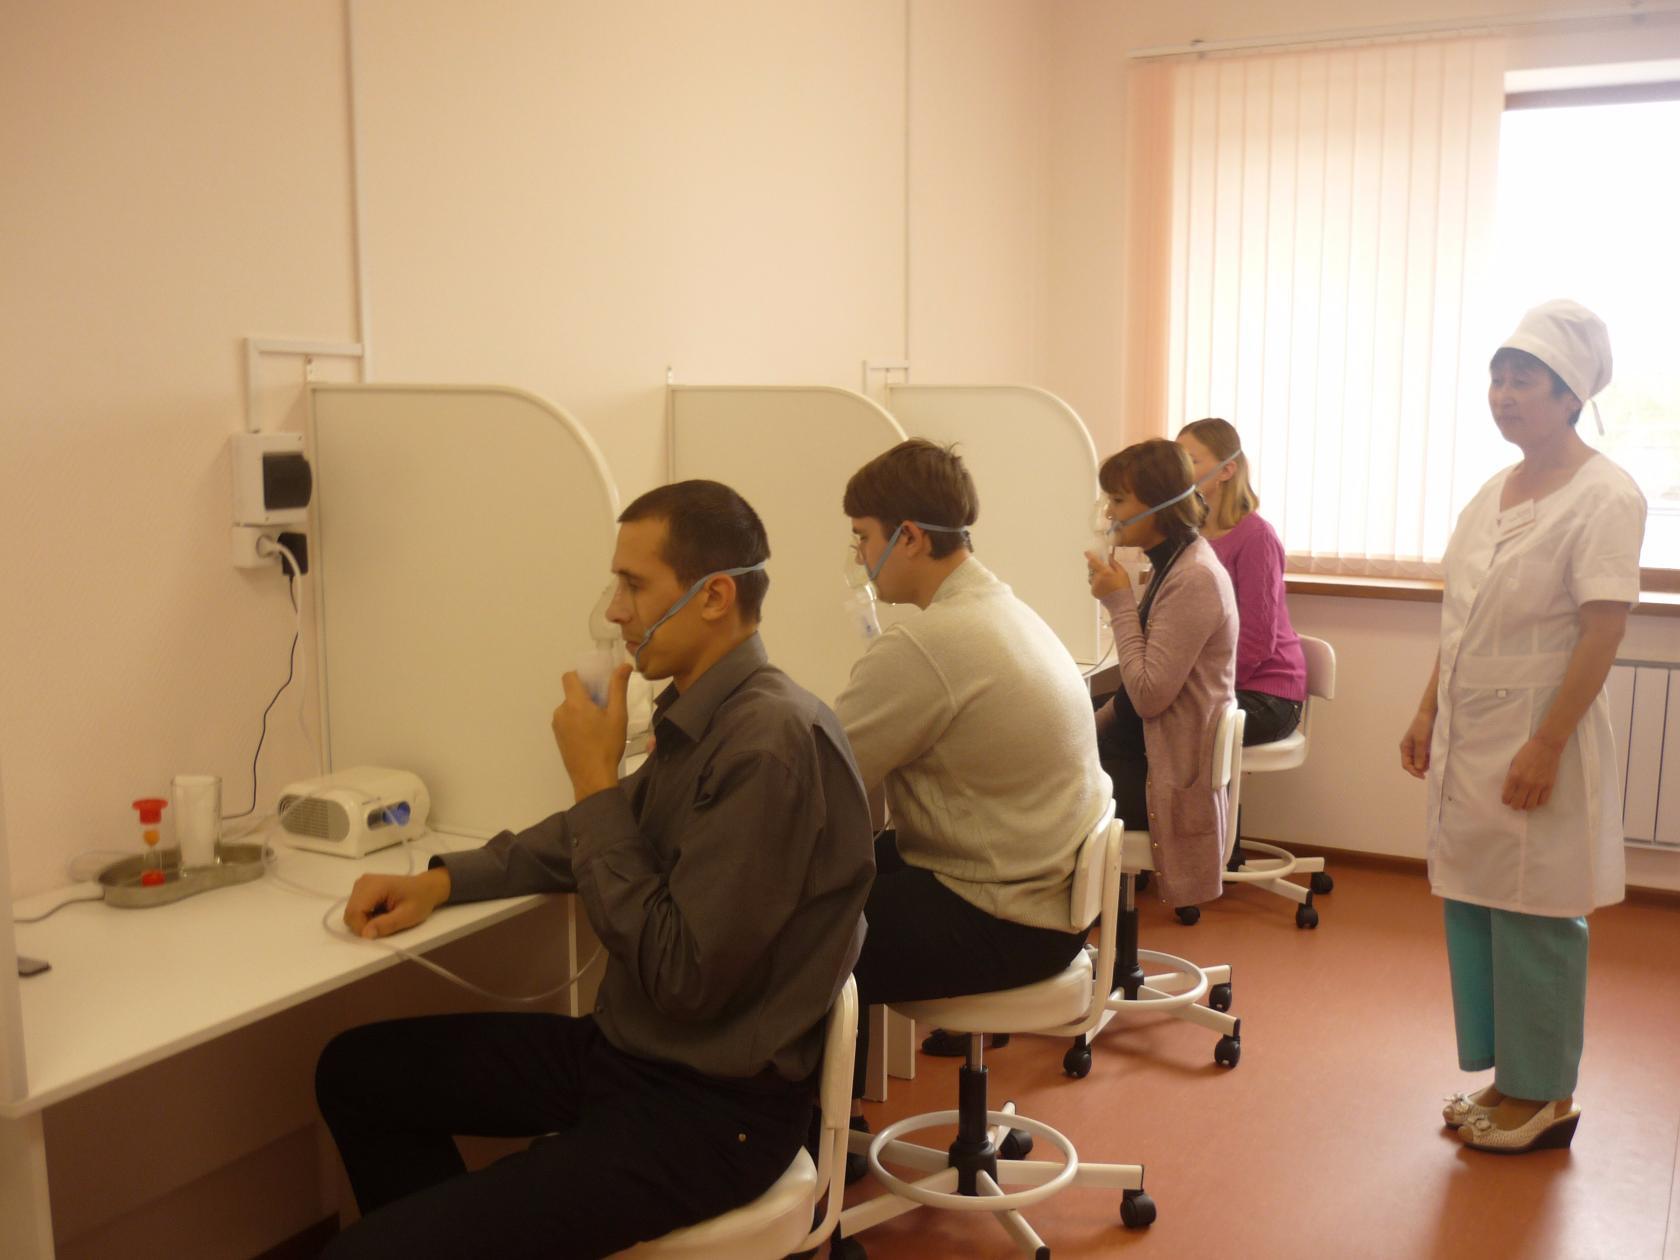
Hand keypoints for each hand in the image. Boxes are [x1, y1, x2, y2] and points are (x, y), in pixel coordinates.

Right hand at [343, 868, 449, 938]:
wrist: (426, 887)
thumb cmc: (420, 900)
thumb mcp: (408, 915)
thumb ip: (387, 924)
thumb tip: (365, 934)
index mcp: (373, 885)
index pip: (354, 912)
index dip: (362, 928)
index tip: (379, 932)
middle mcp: (362, 883)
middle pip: (350, 913)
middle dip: (364, 925)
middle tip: (385, 924)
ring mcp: (360, 885)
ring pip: (351, 913)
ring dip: (365, 921)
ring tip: (384, 917)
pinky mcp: (361, 889)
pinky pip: (356, 909)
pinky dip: (366, 916)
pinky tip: (380, 912)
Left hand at [554, 662, 631, 800]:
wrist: (593, 778)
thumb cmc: (607, 745)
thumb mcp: (618, 715)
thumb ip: (618, 688)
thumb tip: (624, 665)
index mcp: (574, 703)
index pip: (569, 676)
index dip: (582, 676)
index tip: (597, 684)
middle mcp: (561, 712)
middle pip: (572, 694)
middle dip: (587, 696)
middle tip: (606, 708)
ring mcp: (557, 726)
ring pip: (570, 708)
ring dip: (582, 710)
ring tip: (600, 726)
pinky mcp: (558, 738)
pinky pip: (567, 721)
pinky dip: (578, 722)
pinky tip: (592, 736)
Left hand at [1085, 549, 1130, 598]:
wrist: (1121, 603)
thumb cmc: (1123, 587)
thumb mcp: (1122, 572)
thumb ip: (1114, 563)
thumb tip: (1109, 557)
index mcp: (1104, 571)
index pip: (1093, 561)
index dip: (1089, 555)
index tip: (1087, 552)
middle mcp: (1096, 578)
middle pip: (1091, 568)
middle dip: (1093, 565)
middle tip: (1100, 566)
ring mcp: (1094, 585)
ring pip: (1091, 576)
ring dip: (1095, 574)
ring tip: (1105, 578)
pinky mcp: (1093, 592)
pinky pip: (1093, 584)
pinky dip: (1096, 582)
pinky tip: (1105, 586)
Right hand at [1399, 709, 1434, 778]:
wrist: (1428, 714)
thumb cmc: (1423, 727)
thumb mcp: (1421, 742)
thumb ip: (1419, 756)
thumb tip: (1419, 769)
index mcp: (1404, 747)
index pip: (1406, 765)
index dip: (1414, 772)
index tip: (1424, 776)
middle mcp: (1408, 748)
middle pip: (1411, 763)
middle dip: (1419, 768)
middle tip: (1430, 768)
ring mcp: (1415, 746)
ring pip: (1418, 760)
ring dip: (1424, 763)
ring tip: (1432, 762)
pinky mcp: (1421, 744)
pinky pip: (1422, 755)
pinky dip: (1427, 758)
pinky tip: (1432, 757)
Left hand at [1502, 735, 1561, 810]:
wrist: (1546, 746)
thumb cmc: (1527, 752)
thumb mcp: (1513, 763)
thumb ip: (1510, 777)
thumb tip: (1509, 790)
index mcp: (1514, 776)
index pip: (1507, 797)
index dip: (1505, 800)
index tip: (1506, 799)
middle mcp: (1525, 783)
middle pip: (1517, 804)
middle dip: (1514, 805)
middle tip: (1515, 802)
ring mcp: (1538, 785)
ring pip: (1530, 806)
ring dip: (1526, 806)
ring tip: (1525, 801)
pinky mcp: (1549, 786)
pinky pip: (1543, 801)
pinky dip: (1538, 802)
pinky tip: (1535, 798)